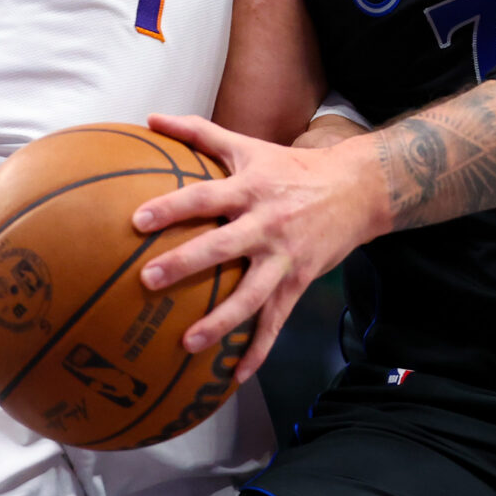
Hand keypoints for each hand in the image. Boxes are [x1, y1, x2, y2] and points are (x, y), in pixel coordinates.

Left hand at [130, 113, 385, 386]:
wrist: (357, 190)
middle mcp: (266, 223)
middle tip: (148, 280)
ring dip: (220, 320)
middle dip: (186, 264)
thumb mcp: (249, 146)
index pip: (205, 196)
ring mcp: (284, 257)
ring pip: (251, 294)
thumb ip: (199, 133)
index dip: (172, 207)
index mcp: (250, 189)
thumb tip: (150, 118)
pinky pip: (276, 321)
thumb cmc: (292, 168)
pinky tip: (235, 376)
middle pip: (222, 247)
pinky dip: (258, 350)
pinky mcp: (298, 281)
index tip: (138, 220)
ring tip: (187, 343)